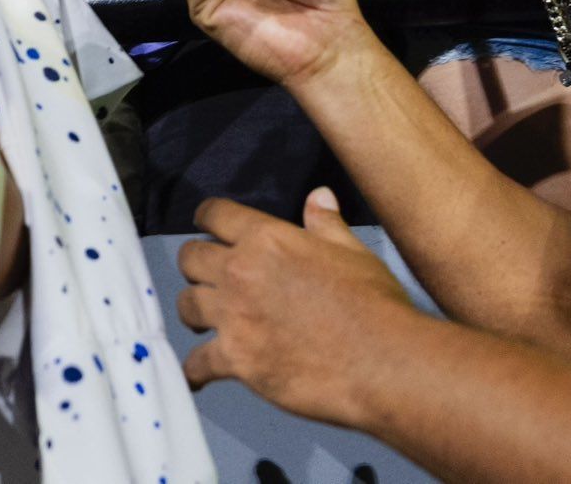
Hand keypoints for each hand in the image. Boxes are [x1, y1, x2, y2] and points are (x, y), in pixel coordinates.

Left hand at [178, 189, 412, 425]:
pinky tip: (197, 375)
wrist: (384, 362)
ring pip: (186, 305)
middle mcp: (242, 272)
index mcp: (267, 239)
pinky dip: (195, 371)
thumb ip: (326, 224)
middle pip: (190, 258)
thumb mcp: (353, 253)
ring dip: (193, 312)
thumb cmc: (375, 306)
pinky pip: (196, 364)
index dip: (207, 217)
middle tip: (206, 278)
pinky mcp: (236, 360)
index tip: (203, 224)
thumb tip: (319, 196)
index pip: (215, 214)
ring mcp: (235, 316)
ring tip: (203, 321)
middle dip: (196, 266)